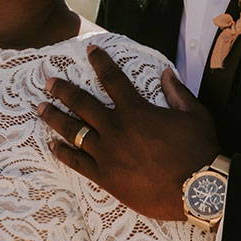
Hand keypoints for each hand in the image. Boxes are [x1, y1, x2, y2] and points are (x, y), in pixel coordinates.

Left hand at [38, 44, 219, 219]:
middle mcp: (116, 129)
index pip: (112, 79)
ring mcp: (107, 154)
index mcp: (136, 110)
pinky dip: (63, 153)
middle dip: (63, 90)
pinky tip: (53, 146)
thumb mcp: (194, 114)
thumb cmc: (199, 151)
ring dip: (55, 118)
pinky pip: (77, 162)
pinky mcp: (105, 177)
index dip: (100, 62)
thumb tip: (166, 73)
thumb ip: (177, 92)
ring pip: (73, 131)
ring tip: (41, 108)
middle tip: (48, 82)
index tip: (90, 50)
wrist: (196, 191)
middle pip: (81, 103)